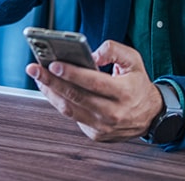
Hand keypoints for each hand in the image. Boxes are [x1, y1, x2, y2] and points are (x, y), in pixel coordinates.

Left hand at [26, 40, 163, 141]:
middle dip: (51, 81)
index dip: (72, 73)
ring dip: (50, 92)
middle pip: (75, 97)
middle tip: (34, 69)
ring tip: (37, 77)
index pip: (93, 82)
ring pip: (69, 110)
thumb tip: (91, 53)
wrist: (150, 115)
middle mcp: (113, 112)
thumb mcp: (134, 61)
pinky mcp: (95, 134)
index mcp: (124, 92)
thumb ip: (113, 50)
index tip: (54, 64)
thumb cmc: (138, 85)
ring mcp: (103, 126)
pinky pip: (72, 117)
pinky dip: (59, 102)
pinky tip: (50, 89)